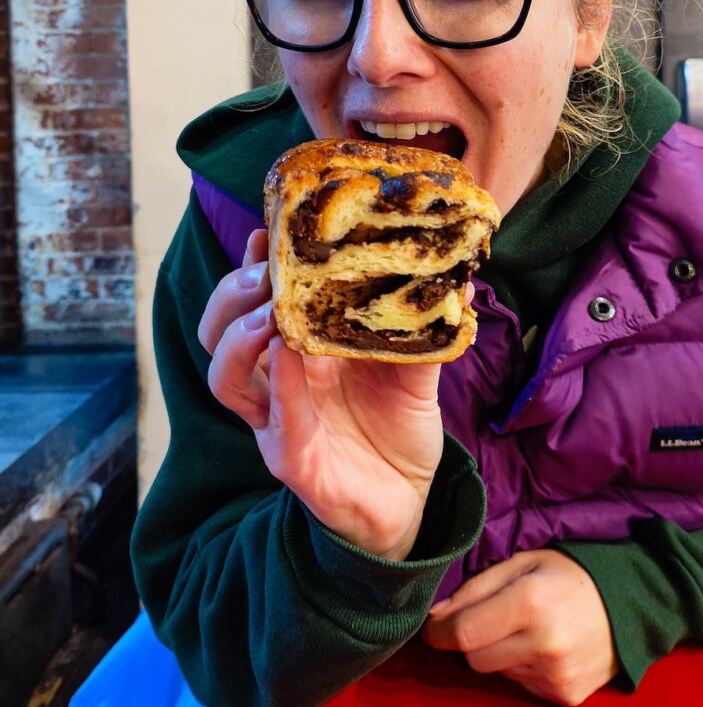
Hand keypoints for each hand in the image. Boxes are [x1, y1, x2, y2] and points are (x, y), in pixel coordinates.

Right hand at [198, 229, 444, 559]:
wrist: (410, 498)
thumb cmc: (398, 426)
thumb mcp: (413, 367)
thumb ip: (422, 324)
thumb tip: (457, 276)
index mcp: (297, 351)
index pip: (252, 301)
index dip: (252, 266)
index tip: (268, 228)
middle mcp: (275, 383)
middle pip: (220, 331)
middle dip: (234, 293)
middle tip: (266, 269)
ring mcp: (277, 422)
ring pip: (226, 379)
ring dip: (242, 338)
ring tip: (271, 312)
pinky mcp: (293, 462)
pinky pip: (277, 424)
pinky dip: (280, 389)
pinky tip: (287, 359)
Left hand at [423, 549, 618, 704]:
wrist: (630, 603)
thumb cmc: (569, 575)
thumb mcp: (523, 563)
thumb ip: (476, 587)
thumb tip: (436, 616)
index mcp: (530, 602)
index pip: (463, 633)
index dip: (440, 632)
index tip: (434, 626)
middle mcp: (543, 644)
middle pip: (475, 659)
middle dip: (472, 640)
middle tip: (491, 619)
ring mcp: (556, 675)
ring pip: (497, 673)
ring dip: (500, 653)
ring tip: (525, 628)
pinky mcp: (565, 696)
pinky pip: (521, 686)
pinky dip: (522, 668)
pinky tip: (542, 647)